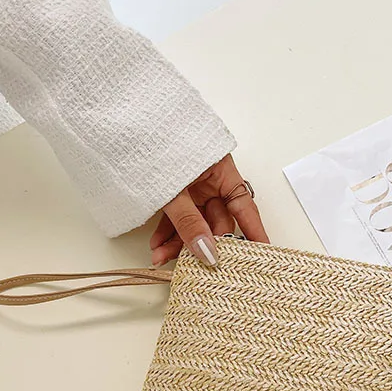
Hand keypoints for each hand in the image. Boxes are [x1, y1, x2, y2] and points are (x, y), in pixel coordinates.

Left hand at [150, 154, 268, 266]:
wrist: (129, 126)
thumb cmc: (157, 145)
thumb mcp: (175, 190)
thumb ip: (189, 223)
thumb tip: (207, 253)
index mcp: (222, 172)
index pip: (244, 208)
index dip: (254, 231)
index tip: (262, 253)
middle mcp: (210, 181)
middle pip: (215, 221)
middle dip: (202, 245)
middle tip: (195, 264)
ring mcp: (191, 188)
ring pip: (193, 223)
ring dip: (177, 242)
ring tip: (161, 257)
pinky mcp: (172, 192)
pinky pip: (175, 217)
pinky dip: (166, 232)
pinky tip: (157, 246)